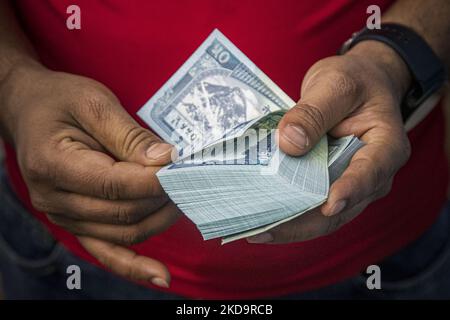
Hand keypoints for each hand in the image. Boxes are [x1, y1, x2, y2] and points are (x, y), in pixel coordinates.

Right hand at [0, 62, 179, 286]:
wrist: (30, 111)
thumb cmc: (60, 101)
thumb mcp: (94, 103)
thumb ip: (130, 135)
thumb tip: (165, 160)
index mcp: (53, 164)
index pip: (116, 184)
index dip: (156, 179)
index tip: (183, 166)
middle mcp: (54, 199)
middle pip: (123, 212)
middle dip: (163, 197)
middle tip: (189, 178)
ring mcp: (64, 217)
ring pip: (124, 233)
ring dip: (160, 219)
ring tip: (182, 197)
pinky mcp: (77, 223)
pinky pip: (107, 252)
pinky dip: (134, 265)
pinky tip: (161, 275)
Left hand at [247, 41, 411, 243]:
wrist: (359, 84)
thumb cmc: (355, 80)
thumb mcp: (336, 84)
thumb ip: (314, 112)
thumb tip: (289, 144)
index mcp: (386, 146)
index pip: (370, 173)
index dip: (350, 190)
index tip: (328, 205)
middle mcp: (373, 175)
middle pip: (341, 208)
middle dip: (303, 223)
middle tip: (264, 230)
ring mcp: (352, 185)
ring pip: (324, 216)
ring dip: (291, 226)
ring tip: (255, 231)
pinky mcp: (331, 185)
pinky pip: (312, 207)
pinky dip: (289, 214)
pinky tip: (262, 218)